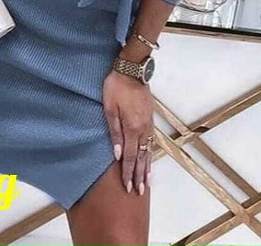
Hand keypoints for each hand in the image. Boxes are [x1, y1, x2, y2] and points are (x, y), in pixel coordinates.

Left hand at [102, 69, 153, 195]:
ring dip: (147, 166)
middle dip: (139, 175)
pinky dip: (150, 152)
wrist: (132, 68)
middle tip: (139, 191)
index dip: (128, 173)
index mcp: (132, 127)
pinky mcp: (150, 116)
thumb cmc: (117, 86)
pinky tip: (149, 156)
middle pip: (141, 156)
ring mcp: (148, 122)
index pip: (129, 156)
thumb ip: (114, 131)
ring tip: (147, 181)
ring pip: (148, 150)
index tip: (128, 187)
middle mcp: (143, 128)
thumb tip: (116, 153)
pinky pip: (151, 140)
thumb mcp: (109, 107)